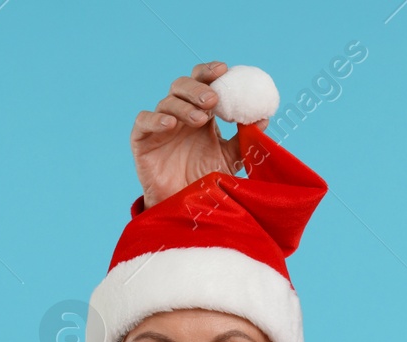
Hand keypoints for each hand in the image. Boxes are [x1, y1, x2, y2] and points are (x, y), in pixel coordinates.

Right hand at [131, 61, 264, 207]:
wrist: (185, 207)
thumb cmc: (207, 181)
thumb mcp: (230, 159)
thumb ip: (245, 139)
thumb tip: (264, 118)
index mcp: (200, 113)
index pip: (202, 83)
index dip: (209, 72)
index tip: (224, 69)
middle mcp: (179, 115)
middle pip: (182, 86)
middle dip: (197, 88)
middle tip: (213, 99)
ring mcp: (159, 126)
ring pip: (166, 102)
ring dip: (184, 107)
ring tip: (200, 120)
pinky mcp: (141, 139)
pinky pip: (144, 121)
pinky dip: (156, 119)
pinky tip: (170, 124)